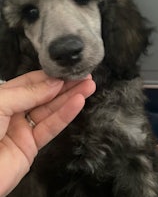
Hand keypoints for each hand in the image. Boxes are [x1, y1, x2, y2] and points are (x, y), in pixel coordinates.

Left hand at [0, 70, 95, 196]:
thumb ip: (28, 93)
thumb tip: (54, 83)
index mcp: (2, 97)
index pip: (31, 82)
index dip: (50, 77)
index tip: (67, 71)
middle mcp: (13, 112)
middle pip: (44, 95)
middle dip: (65, 85)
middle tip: (84, 76)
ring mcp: (23, 129)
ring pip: (51, 110)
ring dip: (71, 98)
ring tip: (88, 86)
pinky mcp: (31, 146)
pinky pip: (51, 127)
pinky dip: (66, 115)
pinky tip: (78, 103)